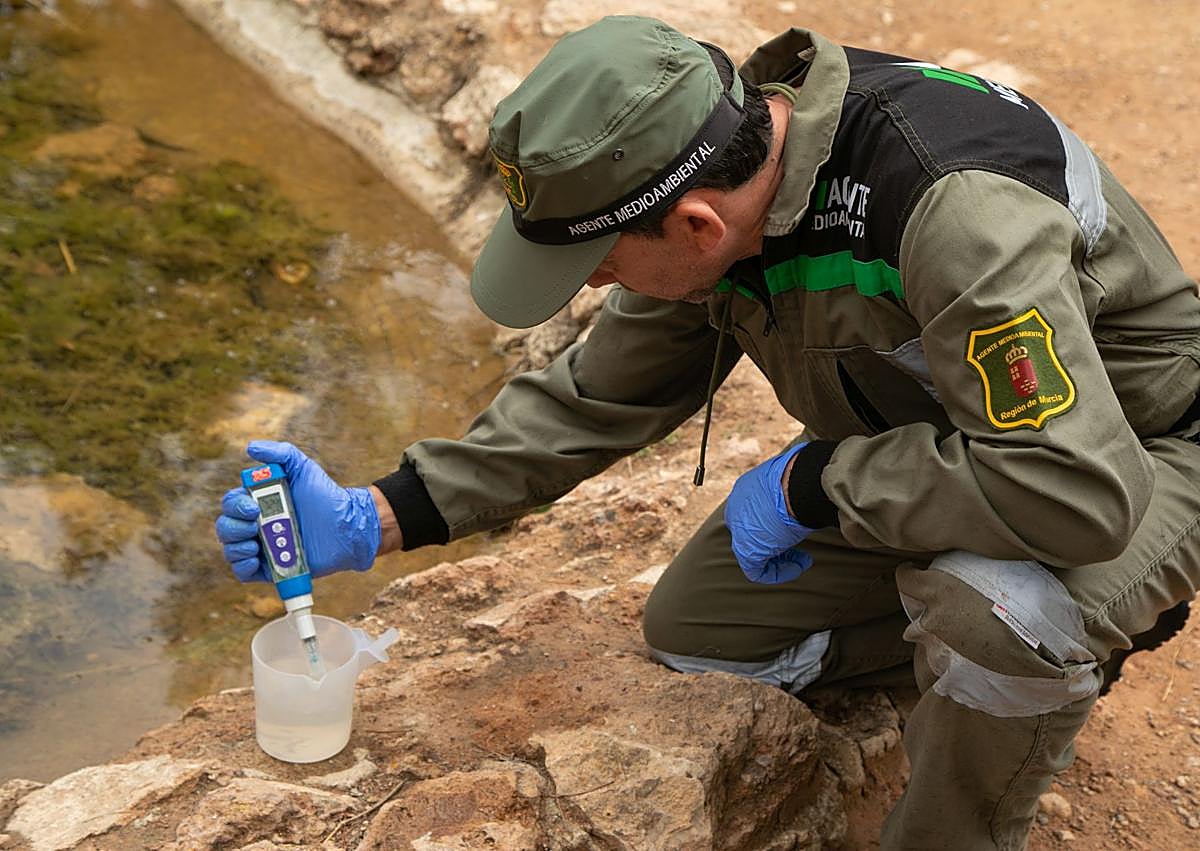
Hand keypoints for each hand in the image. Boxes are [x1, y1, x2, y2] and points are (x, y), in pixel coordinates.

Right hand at [214, 440, 380, 581]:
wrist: (347, 526)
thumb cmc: (325, 496)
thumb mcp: (303, 469)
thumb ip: (281, 454)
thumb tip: (251, 447)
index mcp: (258, 503)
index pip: (231, 504)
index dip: (235, 506)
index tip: (253, 506)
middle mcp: (256, 525)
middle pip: (226, 528)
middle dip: (233, 527)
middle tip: (255, 525)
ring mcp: (262, 548)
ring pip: (231, 550)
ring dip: (236, 547)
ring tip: (255, 545)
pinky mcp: (270, 568)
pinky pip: (243, 572)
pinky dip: (242, 566)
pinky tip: (254, 559)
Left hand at [724, 443, 813, 583]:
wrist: (796, 485)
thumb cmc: (802, 479)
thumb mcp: (795, 481)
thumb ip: (794, 489)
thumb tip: (813, 490)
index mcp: (747, 487)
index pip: (753, 511)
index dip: (773, 524)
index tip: (792, 528)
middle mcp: (738, 507)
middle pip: (751, 532)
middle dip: (773, 543)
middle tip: (796, 548)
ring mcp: (739, 528)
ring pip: (754, 552)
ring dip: (780, 559)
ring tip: (802, 560)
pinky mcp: (746, 549)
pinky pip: (757, 570)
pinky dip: (779, 573)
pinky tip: (798, 566)